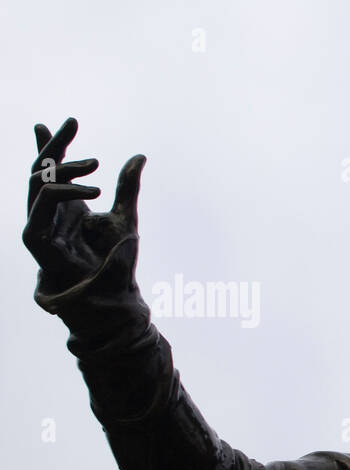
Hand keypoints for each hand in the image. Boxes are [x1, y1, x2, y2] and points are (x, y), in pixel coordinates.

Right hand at [23, 117, 145, 299]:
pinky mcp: (35, 239)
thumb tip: (139, 156)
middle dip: (54, 143)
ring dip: (64, 167)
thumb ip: (127, 186)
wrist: (115, 293)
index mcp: (67, 206)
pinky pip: (40, 206)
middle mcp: (50, 212)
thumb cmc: (118, 261)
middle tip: (71, 123)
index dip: (54, 144)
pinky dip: (61, 191)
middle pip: (40, 170)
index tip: (67, 121)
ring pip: (37, 182)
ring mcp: (40, 224)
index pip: (52, 169)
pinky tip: (89, 190)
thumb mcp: (126, 215)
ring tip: (94, 164)